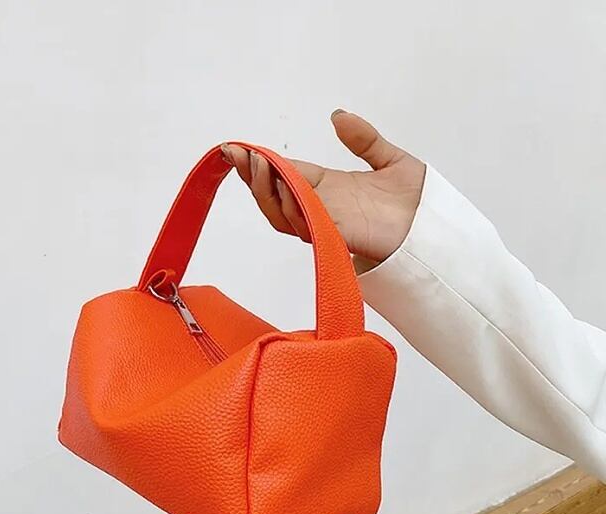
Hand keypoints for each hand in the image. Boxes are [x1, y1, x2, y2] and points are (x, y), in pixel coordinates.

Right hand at [221, 110, 425, 269]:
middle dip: (253, 176)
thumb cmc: (418, 202)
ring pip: (283, 213)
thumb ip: (364, 139)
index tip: (237, 147)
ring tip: (255, 164)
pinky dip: (292, 208)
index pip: (286, 174)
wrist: (438, 229)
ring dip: (266, 190)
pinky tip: (283, 187)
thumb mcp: (389, 159)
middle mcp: (322, 207)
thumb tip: (338, 116)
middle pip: (275, 196)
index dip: (261, 163)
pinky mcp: (339, 236)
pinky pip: (308, 225)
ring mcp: (329, 223)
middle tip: (237, 154)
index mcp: (329, 187)